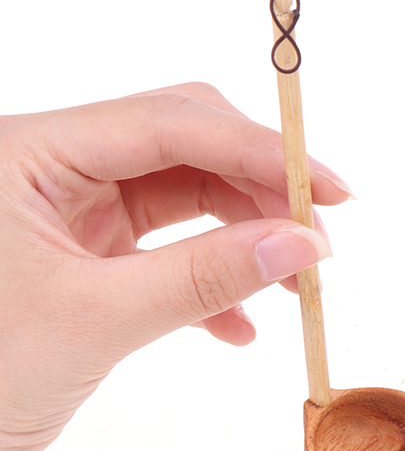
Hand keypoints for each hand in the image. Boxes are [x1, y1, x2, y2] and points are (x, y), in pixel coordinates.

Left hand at [0, 82, 348, 450]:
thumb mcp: (94, 323)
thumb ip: (204, 275)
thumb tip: (302, 243)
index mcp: (29, 153)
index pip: (171, 123)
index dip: (261, 151)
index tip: (329, 192)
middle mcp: (49, 166)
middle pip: (183, 144)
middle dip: (257, 188)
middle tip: (315, 238)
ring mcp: (65, 210)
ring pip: (182, 193)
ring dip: (243, 234)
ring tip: (292, 285)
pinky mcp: (79, 256)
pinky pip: (164, 247)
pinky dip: (208, 280)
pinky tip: (237, 327)